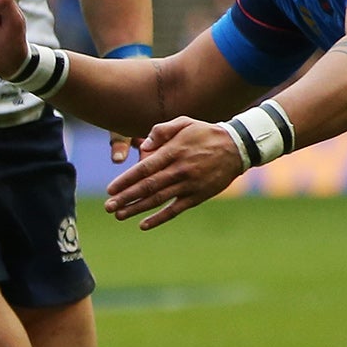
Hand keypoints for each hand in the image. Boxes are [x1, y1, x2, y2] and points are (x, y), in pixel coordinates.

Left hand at [101, 117, 243, 228]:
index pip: (144, 169)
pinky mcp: (198, 196)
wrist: (237, 147)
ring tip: (119, 215)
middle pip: (147, 187)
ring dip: (137, 209)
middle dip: (126, 198)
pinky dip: (159, 218)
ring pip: (158, 200)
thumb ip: (161, 130)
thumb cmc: (205, 133)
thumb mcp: (184, 123)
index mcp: (173, 152)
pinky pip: (176, 209)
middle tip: (108, 207)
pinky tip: (143, 224)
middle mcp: (179, 170)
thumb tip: (144, 145)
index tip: (110, 190)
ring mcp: (189, 185)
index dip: (126, 181)